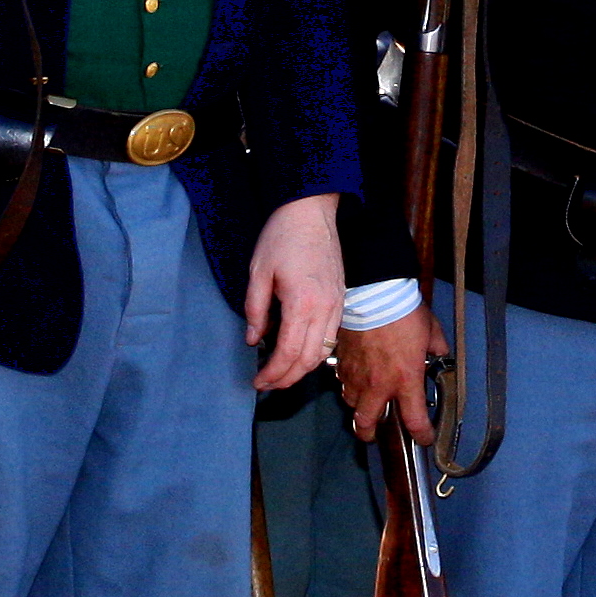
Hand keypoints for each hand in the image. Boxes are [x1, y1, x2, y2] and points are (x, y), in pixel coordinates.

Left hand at [243, 194, 343, 392]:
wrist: (312, 211)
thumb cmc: (282, 237)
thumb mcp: (258, 272)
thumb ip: (255, 310)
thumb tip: (255, 339)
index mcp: (302, 303)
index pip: (288, 352)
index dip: (272, 373)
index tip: (258, 382)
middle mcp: (325, 309)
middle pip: (308, 360)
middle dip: (287, 378)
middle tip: (267, 384)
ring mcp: (337, 305)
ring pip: (323, 352)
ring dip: (302, 370)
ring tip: (281, 374)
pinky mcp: (341, 300)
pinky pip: (331, 337)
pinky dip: (315, 353)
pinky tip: (299, 353)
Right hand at [337, 304, 440, 440]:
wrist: (375, 295)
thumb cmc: (404, 313)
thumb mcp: (432, 333)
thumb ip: (437, 350)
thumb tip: (439, 354)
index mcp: (405, 380)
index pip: (414, 420)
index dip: (421, 434)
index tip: (423, 438)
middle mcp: (378, 384)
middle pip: (367, 423)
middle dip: (369, 434)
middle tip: (373, 434)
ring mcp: (357, 375)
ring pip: (351, 403)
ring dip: (358, 406)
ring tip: (364, 402)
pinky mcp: (342, 362)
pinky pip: (342, 381)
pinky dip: (348, 383)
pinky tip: (355, 377)